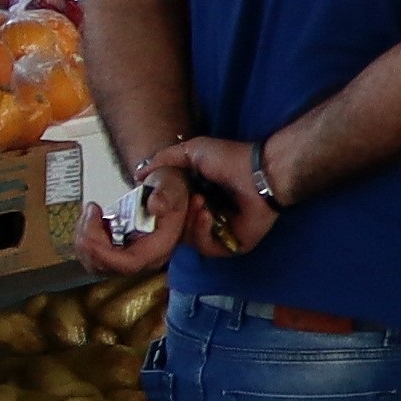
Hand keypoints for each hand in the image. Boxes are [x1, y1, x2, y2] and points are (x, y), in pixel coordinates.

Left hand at [77, 163, 192, 275]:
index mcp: (159, 247)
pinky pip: (92, 254)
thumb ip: (166, 196)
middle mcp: (143, 258)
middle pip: (106, 266)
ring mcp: (128, 256)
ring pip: (94, 262)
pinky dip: (85, 236)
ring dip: (84, 237)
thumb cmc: (170, 192)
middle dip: (89, 241)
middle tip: (92, 212)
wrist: (167, 193)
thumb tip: (157, 206)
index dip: (104, 255)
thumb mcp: (171, 186)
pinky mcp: (116, 252)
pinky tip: (93, 218)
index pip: (129, 264)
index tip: (91, 235)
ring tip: (92, 212)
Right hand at [154, 138, 276, 257]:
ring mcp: (218, 233)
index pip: (169, 215)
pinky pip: (208, 248)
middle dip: (172, 217)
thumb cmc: (230, 159)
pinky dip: (202, 232)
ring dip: (188, 222)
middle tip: (176, 203)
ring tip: (199, 201)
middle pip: (175, 230)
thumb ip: (164, 160)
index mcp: (195, 200)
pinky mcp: (232, 245)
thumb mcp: (191, 152)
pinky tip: (206, 215)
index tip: (152, 201)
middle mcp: (204, 218)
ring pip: (188, 240)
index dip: (158, 211)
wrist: (260, 171)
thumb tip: (139, 174)